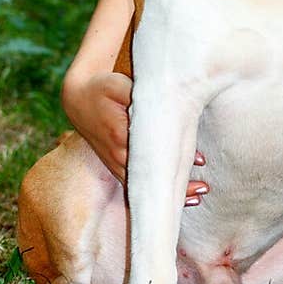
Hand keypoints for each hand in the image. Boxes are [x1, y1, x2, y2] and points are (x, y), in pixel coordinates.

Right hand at [62, 70, 207, 203]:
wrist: (78, 99)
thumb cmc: (103, 88)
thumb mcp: (119, 85)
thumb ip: (140, 94)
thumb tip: (166, 102)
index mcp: (120, 134)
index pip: (152, 154)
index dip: (177, 160)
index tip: (199, 160)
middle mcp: (117, 154)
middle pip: (150, 177)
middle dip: (177, 185)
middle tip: (204, 188)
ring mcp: (115, 162)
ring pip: (143, 187)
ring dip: (168, 193)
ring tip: (198, 196)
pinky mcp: (114, 165)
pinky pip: (135, 185)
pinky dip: (154, 193)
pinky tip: (174, 198)